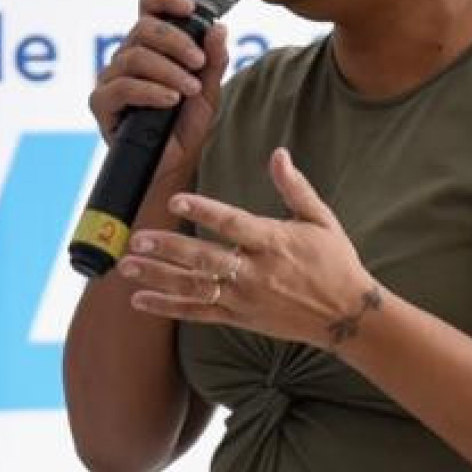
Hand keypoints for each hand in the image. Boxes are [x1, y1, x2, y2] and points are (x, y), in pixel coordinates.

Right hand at [90, 0, 230, 182]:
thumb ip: (214, 61)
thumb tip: (219, 28)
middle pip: (143, 28)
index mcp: (152, 46)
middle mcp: (128, 57)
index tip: (190, 7)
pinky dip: (150, 91)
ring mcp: (112, 79)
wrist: (171, 167)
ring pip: (135, 57)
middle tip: (200, 63)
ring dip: (168, 71)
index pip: (149, 7)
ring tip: (190, 89)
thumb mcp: (208, 92)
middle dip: (176, 41)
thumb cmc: (185, 127)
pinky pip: (123, 87)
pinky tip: (170, 101)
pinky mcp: (101, 104)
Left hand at [118, 147, 384, 352]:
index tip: (175, 201)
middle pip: (204, 259)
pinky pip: (197, 313)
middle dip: (167, 250)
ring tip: (126, 267)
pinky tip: (139, 300)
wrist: (345, 315)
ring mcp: (244, 299)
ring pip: (194, 288)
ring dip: (157, 278)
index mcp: (275, 242)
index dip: (204, 212)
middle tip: (136, 239)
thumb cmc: (334, 261)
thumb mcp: (320, 219)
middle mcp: (256, 272)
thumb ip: (295, 187)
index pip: (233, 224)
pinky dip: (168, 307)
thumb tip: (278, 153)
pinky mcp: (238, 318)